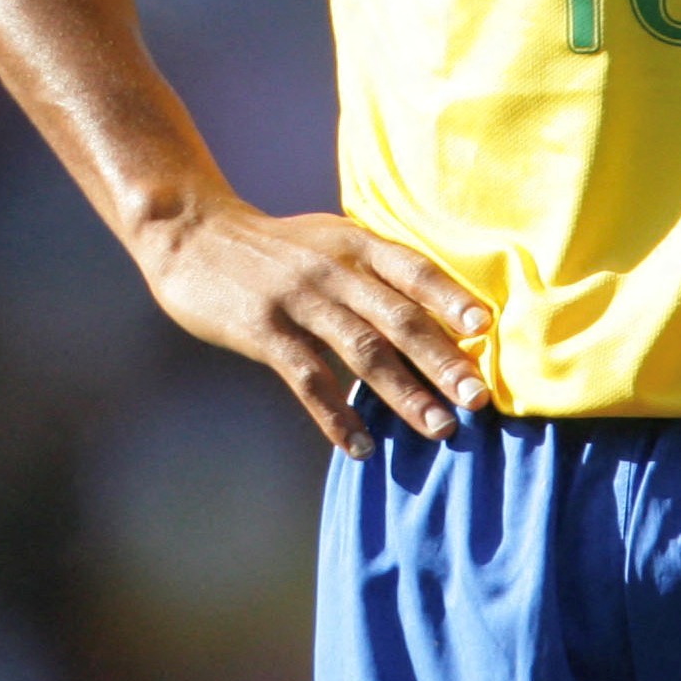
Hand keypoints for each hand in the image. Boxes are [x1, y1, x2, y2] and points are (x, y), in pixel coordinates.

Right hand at [133, 199, 492, 457]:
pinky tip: (360, 446)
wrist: (192, 233)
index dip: (452, 298)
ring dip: (404, 394)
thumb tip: (443, 321)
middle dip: (444, 361)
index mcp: (354, 243)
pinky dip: (337, 416)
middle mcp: (332, 268)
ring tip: (438, 429)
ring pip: (362, 351)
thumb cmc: (275, 249)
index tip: (488, 329)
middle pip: (398, 318)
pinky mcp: (263, 330)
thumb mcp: (329, 241)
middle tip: (478, 399)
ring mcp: (297, 299)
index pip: (415, 270)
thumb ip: (377, 273)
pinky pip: (308, 379)